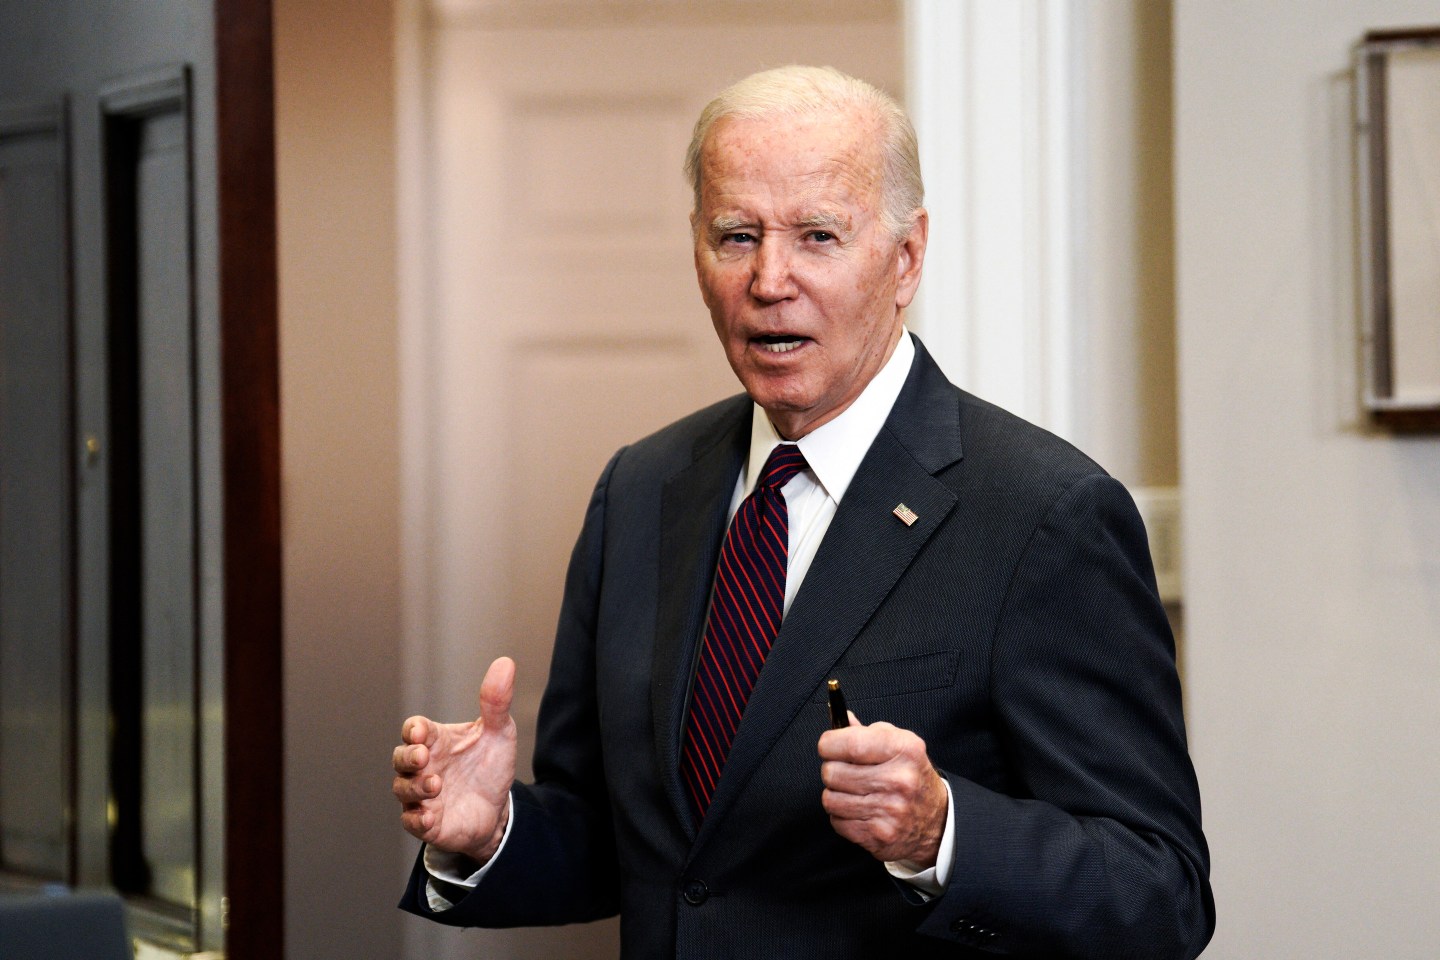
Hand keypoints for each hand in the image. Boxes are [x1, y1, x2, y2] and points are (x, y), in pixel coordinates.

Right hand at [392, 656, 517, 863]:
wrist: (498, 808)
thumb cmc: (489, 766)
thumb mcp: (498, 732)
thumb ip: (496, 702)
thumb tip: (505, 663)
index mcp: (436, 740)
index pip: (414, 730)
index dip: (414, 730)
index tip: (421, 732)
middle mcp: (423, 766)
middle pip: (400, 757)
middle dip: (407, 756)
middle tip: (423, 756)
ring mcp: (422, 795)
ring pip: (403, 789)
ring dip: (414, 787)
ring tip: (435, 784)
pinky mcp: (427, 822)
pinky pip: (412, 821)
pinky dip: (417, 819)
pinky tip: (429, 817)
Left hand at [818, 712, 947, 865]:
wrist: (937, 821)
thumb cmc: (911, 775)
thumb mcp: (899, 744)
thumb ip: (867, 732)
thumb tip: (840, 718)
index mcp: (904, 750)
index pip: (850, 744)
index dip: (829, 744)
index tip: (828, 745)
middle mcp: (899, 780)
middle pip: (832, 772)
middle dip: (832, 769)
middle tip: (844, 771)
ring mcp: (889, 811)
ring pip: (830, 799)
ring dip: (835, 794)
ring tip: (851, 791)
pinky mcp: (879, 835)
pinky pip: (837, 821)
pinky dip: (842, 816)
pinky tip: (858, 809)